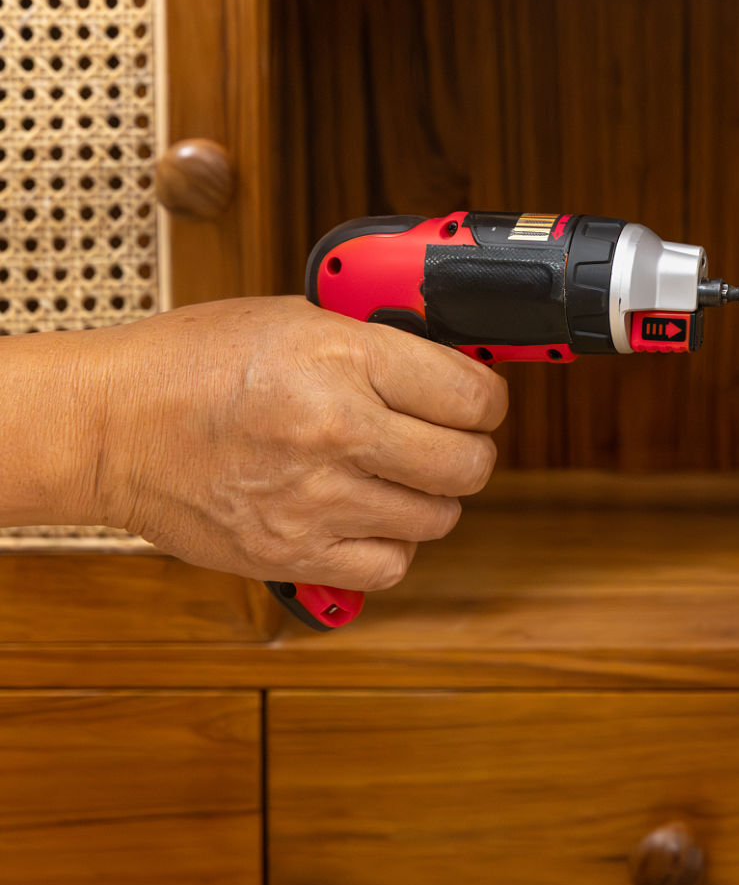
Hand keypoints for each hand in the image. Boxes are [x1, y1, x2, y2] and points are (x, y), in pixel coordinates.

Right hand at [57, 297, 506, 591]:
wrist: (107, 425)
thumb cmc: (192, 364)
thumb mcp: (297, 318)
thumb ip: (379, 344)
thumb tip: (453, 365)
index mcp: (344, 359)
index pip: (473, 396)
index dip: (485, 399)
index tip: (474, 401)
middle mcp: (337, 430)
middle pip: (469, 464)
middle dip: (467, 451)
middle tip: (443, 441)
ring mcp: (316, 499)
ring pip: (438, 518)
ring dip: (427, 499)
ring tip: (392, 476)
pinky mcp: (291, 552)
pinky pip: (390, 566)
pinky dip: (389, 546)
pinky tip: (365, 517)